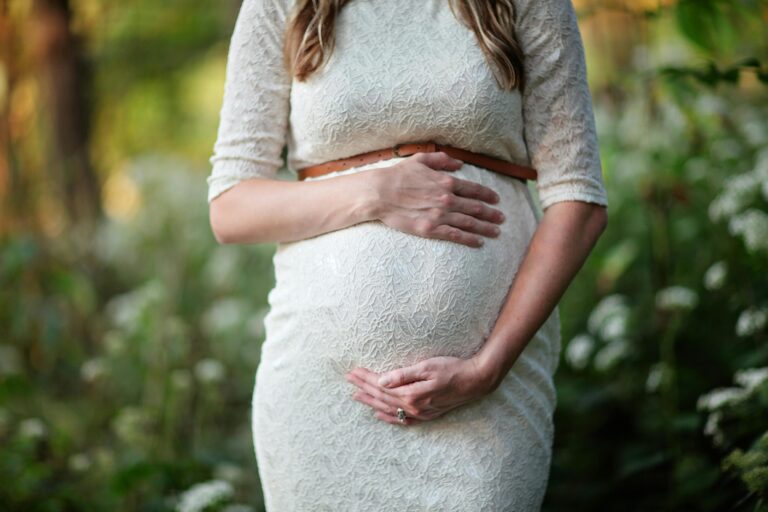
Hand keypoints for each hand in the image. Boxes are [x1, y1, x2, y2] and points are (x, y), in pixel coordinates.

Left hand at [344, 355, 494, 425]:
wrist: (475, 381)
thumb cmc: (452, 369)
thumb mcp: (427, 366)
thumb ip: (403, 375)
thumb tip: (381, 380)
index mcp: (411, 394)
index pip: (381, 385)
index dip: (366, 378)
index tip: (353, 371)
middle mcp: (413, 406)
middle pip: (382, 397)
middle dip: (364, 388)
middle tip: (348, 380)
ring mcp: (420, 413)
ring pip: (389, 408)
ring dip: (371, 401)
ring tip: (356, 396)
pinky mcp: (426, 414)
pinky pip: (402, 420)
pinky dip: (388, 417)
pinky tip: (379, 414)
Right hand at [368, 152, 505, 247]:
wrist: (380, 193)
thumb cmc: (397, 175)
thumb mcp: (420, 160)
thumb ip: (441, 160)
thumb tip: (459, 163)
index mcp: (446, 182)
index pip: (473, 190)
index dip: (487, 195)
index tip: (497, 200)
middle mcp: (447, 199)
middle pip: (476, 208)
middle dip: (492, 214)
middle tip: (502, 218)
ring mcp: (440, 215)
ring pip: (469, 223)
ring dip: (486, 228)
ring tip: (497, 232)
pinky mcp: (431, 229)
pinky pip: (455, 235)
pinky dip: (469, 239)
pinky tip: (479, 242)